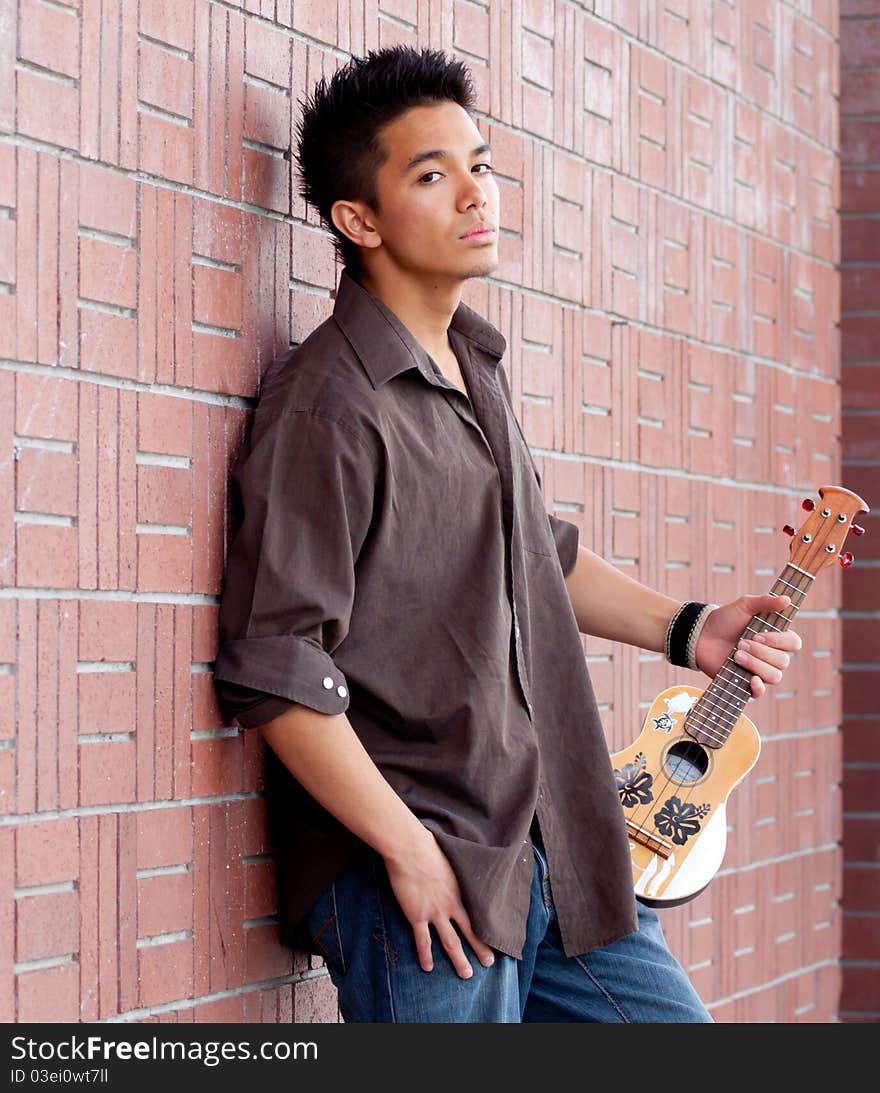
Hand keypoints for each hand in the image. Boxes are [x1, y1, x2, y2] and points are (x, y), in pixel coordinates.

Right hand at [383, 829, 495, 978]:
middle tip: (489, 963)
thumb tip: (456, 873)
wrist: (410, 849)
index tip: (495, 937)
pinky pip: (423, 940)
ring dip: (459, 959)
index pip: (477, 914)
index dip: (485, 927)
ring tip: (466, 974)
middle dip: (480, 949)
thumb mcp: (450, 859)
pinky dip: (426, 955)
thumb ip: (454, 873)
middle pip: (469, 932)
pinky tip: (428, 968)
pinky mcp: (417, 915)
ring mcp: (434, 912)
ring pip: (450, 941)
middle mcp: (450, 905)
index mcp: (459, 891)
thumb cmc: (428, 848)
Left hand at [695, 593, 802, 697]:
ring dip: (756, 665)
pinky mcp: (745, 684)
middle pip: (783, 661)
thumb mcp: (744, 606)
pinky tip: (751, 679)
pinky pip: (760, 693)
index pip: (794, 643)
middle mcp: (771, 656)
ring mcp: (759, 671)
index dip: (780, 641)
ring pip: (774, 676)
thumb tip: (787, 600)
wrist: (700, 635)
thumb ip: (765, 602)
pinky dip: (759, 687)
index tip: (759, 634)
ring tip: (736, 655)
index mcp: (775, 638)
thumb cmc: (724, 620)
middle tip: (741, 643)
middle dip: (761, 652)